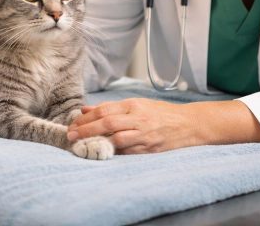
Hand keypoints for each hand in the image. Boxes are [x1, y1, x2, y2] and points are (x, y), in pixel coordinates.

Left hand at [66, 98, 200, 153]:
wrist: (189, 124)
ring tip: (82, 147)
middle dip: (86, 130)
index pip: (104, 110)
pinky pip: (128, 153)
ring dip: (97, 143)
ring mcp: (145, 135)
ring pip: (117, 139)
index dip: (86, 118)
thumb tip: (85, 110)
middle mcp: (138, 118)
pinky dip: (114, 154)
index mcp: (133, 105)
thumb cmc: (160, 113)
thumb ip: (110, 108)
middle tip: (70, 136)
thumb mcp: (136, 104)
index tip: (72, 125)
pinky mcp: (150, 149)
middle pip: (107, 124)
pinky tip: (102, 154)